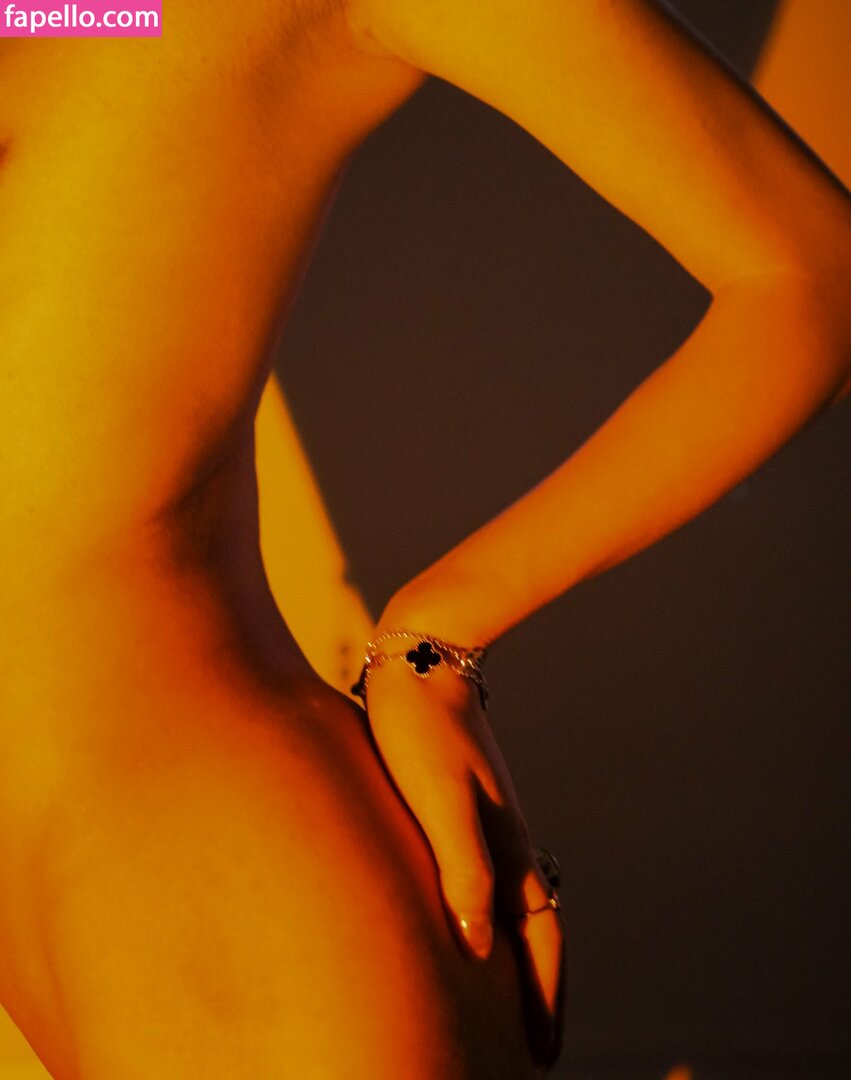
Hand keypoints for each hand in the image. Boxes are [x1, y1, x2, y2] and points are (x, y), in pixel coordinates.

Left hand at [359, 655, 565, 1067]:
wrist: (422, 661)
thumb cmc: (421, 731)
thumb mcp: (439, 801)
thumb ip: (462, 869)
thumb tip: (477, 949)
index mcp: (509, 849)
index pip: (541, 945)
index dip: (544, 1004)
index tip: (540, 1057)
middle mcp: (509, 844)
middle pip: (539, 935)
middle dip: (541, 995)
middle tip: (534, 1049)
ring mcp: (492, 826)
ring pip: (517, 911)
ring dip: (520, 963)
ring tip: (507, 1004)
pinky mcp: (467, 810)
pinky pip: (493, 883)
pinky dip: (495, 922)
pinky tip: (471, 928)